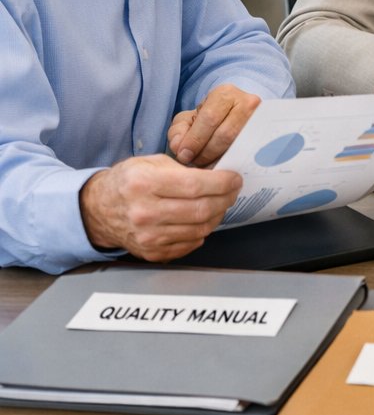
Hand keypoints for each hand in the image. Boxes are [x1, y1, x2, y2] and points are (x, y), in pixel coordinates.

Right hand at [79, 155, 241, 260]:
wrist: (98, 210)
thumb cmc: (128, 182)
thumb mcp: (150, 162)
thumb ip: (183, 168)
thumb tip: (218, 176)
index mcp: (143, 183)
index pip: (195, 186)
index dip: (222, 183)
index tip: (234, 179)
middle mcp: (144, 212)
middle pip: (201, 210)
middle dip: (226, 199)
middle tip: (232, 191)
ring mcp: (147, 236)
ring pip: (200, 229)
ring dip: (217, 215)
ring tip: (219, 204)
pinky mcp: (151, 252)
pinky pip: (190, 244)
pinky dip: (202, 231)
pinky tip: (201, 220)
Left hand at [166, 83, 260, 165]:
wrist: (236, 114)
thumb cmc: (209, 118)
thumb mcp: (188, 119)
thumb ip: (178, 131)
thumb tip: (179, 147)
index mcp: (225, 94)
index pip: (210, 118)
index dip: (195, 140)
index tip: (184, 156)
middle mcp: (247, 102)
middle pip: (226, 134)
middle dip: (206, 153)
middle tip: (196, 163)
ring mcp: (261, 118)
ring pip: (239, 145)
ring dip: (219, 159)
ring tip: (206, 165)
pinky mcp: (267, 133)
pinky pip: (250, 152)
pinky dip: (233, 162)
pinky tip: (222, 166)